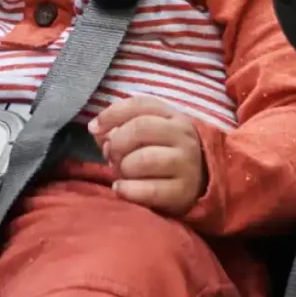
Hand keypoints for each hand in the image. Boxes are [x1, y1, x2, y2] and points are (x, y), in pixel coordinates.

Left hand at [91, 97, 206, 218]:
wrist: (201, 184)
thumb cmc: (165, 154)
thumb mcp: (150, 134)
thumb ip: (122, 127)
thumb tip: (97, 130)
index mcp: (173, 116)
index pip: (139, 104)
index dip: (111, 114)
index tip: (94, 128)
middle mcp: (183, 136)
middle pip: (140, 129)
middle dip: (116, 143)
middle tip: (111, 156)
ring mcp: (186, 164)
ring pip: (142, 160)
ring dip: (123, 167)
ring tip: (121, 173)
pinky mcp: (183, 192)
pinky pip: (148, 190)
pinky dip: (127, 190)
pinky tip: (121, 188)